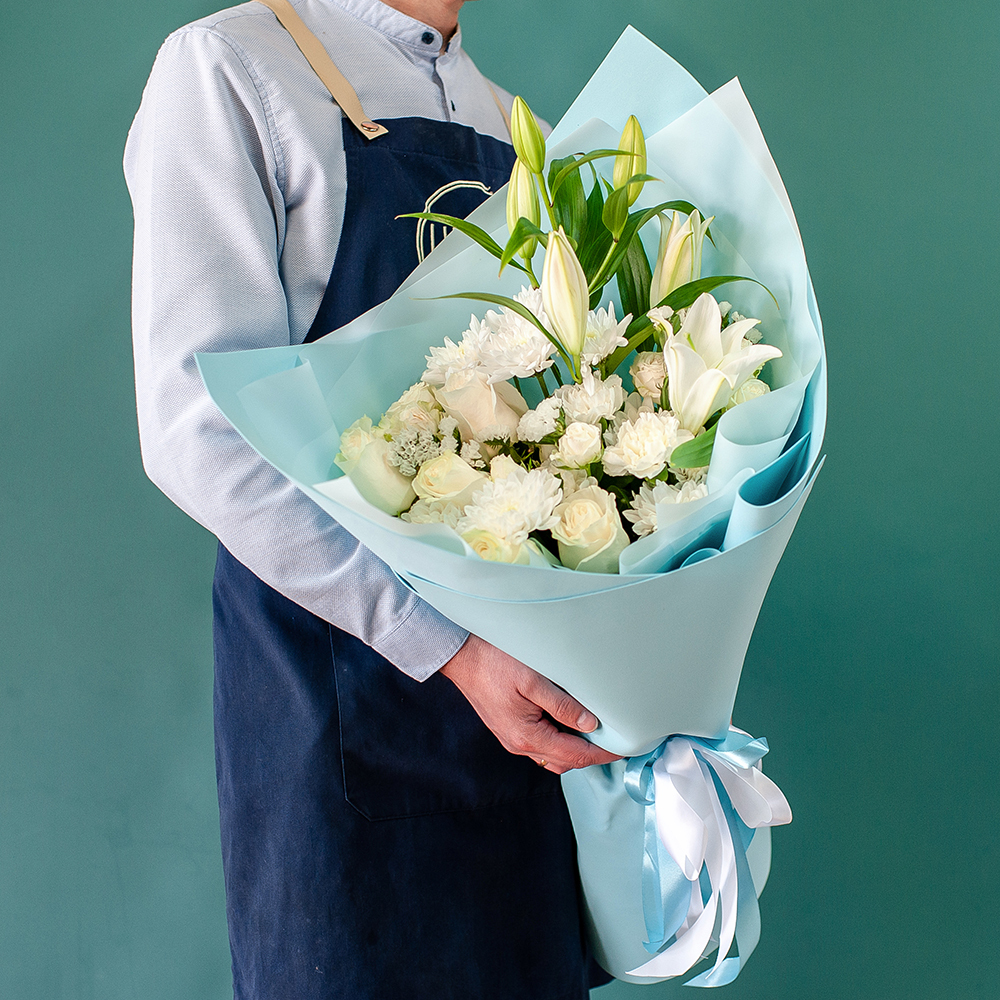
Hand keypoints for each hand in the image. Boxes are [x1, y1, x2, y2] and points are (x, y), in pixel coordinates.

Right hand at [440, 634, 621, 774]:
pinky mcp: (508, 728)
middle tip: (615, 740)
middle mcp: (519, 744)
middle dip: (592, 755)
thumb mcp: (533, 680)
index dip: (603, 754)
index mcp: (527, 736)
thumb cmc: (493, 663)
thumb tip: (590, 724)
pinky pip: (540, 745)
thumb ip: (563, 705)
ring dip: (576, 749)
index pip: (576, 755)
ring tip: (597, 733)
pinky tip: (569, 724)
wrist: (461, 657)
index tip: (623, 748)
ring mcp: (512, 738)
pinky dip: (560, 741)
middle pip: (566, 761)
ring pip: (553, 755)